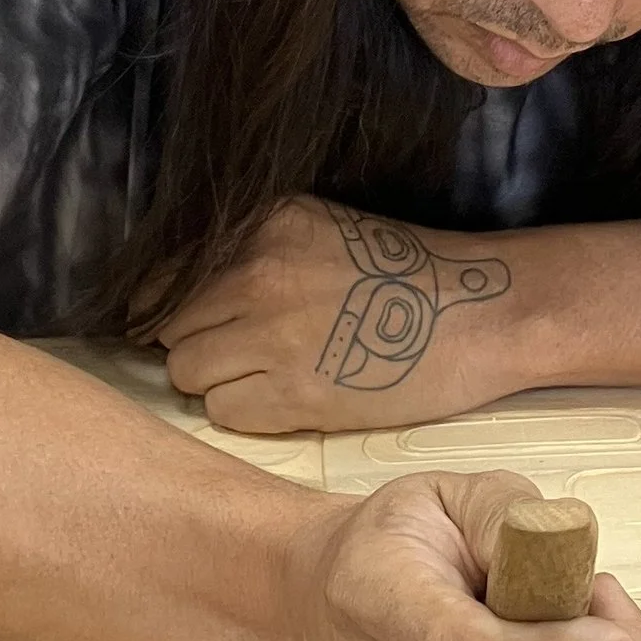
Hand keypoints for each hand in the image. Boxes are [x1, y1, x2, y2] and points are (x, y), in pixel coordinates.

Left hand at [159, 197, 529, 434]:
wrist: (477, 312)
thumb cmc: (405, 274)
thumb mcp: (319, 229)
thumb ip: (251, 250)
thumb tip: (184, 292)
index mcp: (260, 227)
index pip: (162, 278)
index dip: (175, 310)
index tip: (197, 327)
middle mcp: (255, 273)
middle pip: (169, 329)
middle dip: (196, 346)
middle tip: (242, 355)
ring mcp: (269, 335)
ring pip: (187, 374)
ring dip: (217, 383)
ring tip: (266, 378)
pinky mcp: (291, 393)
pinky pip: (223, 413)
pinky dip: (247, 414)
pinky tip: (289, 399)